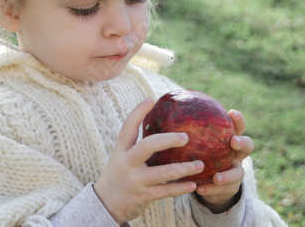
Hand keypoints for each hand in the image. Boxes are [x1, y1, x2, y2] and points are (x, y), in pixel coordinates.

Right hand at [94, 98, 203, 223]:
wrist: (104, 205)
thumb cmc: (119, 176)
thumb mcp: (121, 158)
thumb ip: (136, 147)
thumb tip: (160, 130)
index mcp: (121, 150)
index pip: (128, 127)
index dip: (138, 112)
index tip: (150, 99)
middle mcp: (127, 163)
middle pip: (147, 146)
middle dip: (168, 139)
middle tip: (186, 137)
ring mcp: (135, 180)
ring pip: (162, 172)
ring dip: (183, 168)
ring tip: (200, 164)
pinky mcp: (143, 196)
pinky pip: (165, 191)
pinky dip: (180, 188)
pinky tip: (194, 184)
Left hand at [195, 109, 254, 212]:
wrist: (208, 182)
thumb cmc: (199, 154)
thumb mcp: (196, 142)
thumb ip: (187, 131)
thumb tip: (162, 112)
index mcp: (228, 139)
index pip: (238, 126)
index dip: (238, 120)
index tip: (232, 113)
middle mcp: (236, 154)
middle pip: (248, 146)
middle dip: (242, 143)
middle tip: (233, 142)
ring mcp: (235, 171)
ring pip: (239, 173)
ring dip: (227, 175)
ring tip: (216, 177)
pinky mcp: (229, 188)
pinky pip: (223, 190)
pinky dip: (211, 189)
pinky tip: (200, 188)